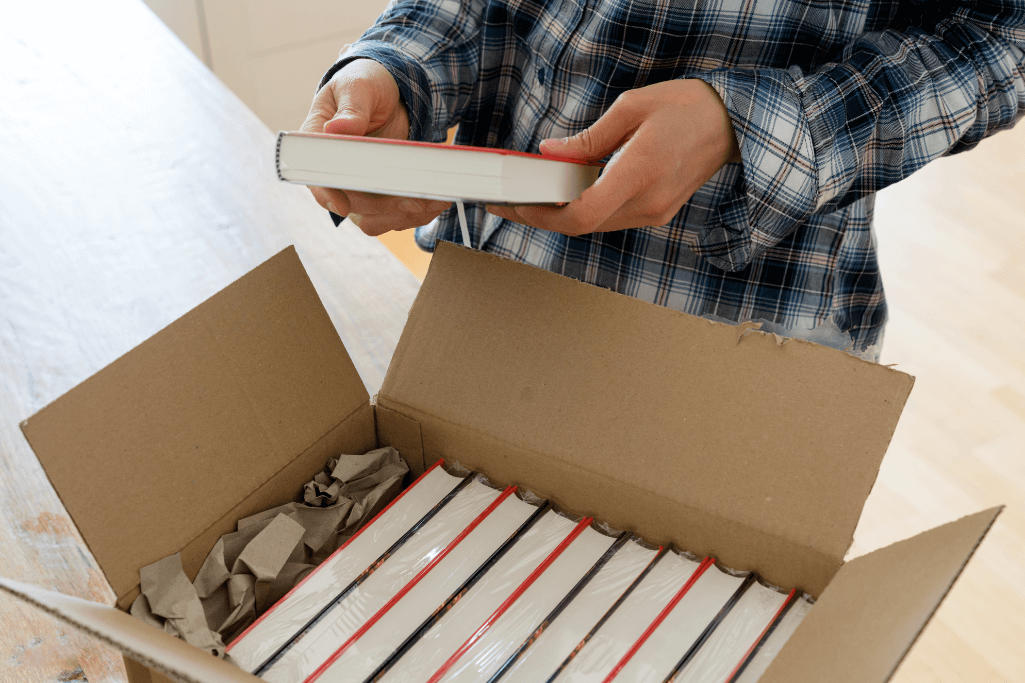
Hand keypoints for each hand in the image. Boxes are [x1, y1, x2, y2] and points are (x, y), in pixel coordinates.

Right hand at [301, 59, 451, 234]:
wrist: (391, 92)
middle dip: (383, 207)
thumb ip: (351, 109)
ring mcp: (359, 188)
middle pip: (351, 206)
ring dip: (404, 215)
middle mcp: (336, 172)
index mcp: (319, 144)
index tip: (344, 205)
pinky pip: (396, 217)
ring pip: (374, 219)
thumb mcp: (358, 87)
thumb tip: (336, 129)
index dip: (326, 194)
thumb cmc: (366, 84)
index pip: (314, 177)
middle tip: (416, 199)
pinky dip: (417, 213)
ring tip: (434, 199)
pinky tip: (437, 201)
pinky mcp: (382, 195)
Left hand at [486, 79, 739, 235]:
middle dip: (541, 217)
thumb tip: (550, 154)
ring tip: (530, 198)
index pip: (582, 214)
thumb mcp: (630, 108)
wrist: (732, 123)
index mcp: (639, 174)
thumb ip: (587, 138)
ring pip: (595, 225)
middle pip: (582, 225)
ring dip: (561, 215)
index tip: (516, 204)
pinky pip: (611, 218)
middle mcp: (647, 203)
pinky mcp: (657, 212)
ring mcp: (654, 213)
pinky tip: (565, 195)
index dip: (543, 215)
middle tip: (509, 204)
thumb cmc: (685, 107)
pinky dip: (584, 209)